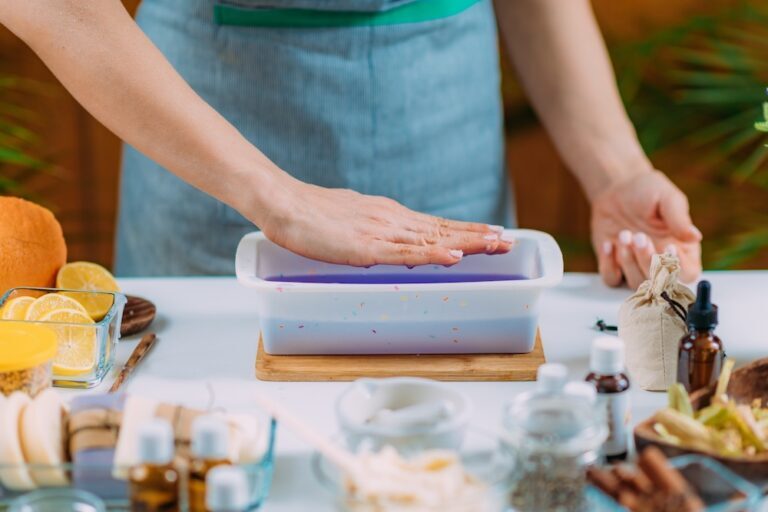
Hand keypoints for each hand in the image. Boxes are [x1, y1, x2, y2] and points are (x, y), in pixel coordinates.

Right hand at [257, 179, 512, 266]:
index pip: (435, 224)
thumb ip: (372, 230)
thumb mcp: (350, 219)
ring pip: (431, 239)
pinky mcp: (365, 247)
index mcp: (388, 215)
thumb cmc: (309, 213)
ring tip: (495, 245)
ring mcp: (380, 232)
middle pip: (442, 230)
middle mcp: (392, 220)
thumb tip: (387, 241)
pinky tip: (453, 257)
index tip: (492, 233)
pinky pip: (404, 253)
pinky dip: (432, 255)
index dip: (465, 230)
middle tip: (508, 241)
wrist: (283, 203)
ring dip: (466, 243)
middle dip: (477, 236)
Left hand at [591, 170, 701, 288]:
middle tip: (639, 236)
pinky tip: (608, 243)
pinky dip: (608, 265)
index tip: (667, 247)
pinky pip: (612, 278)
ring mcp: (636, 265)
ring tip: (624, 234)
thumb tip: (695, 236)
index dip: (678, 267)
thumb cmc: (649, 191)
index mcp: (681, 249)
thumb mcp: (667, 198)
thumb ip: (679, 218)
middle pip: (659, 282)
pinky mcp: (615, 264)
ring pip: (635, 283)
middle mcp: (660, 262)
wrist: (617, 189)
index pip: (688, 273)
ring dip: (628, 262)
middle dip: (647, 261)